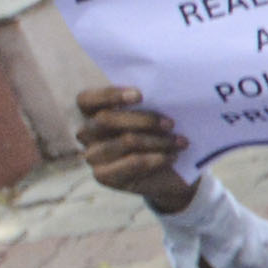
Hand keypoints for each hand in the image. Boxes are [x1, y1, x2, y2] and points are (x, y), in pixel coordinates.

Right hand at [75, 86, 197, 216]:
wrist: (170, 173)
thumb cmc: (160, 134)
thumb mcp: (154, 115)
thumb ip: (148, 102)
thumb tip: (162, 91)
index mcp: (91, 112)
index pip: (86, 99)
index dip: (110, 95)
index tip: (140, 95)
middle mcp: (86, 133)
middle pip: (106, 119)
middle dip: (144, 119)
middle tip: (171, 123)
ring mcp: (92, 156)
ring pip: (125, 141)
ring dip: (158, 140)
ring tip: (181, 142)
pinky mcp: (103, 176)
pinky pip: (133, 163)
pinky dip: (157, 158)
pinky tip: (173, 156)